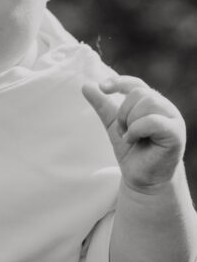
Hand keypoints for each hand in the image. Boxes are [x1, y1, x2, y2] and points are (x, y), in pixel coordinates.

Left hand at [83, 76, 185, 190]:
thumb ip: (102, 105)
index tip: (102, 87)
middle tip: (122, 131)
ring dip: (130, 121)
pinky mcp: (175, 134)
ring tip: (129, 137)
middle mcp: (166, 109)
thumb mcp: (114, 125)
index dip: (119, 82)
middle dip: (123, 112)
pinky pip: (153, 120)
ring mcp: (173, 120)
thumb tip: (85, 85)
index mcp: (153, 104)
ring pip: (147, 102)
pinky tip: (133, 141)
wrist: (142, 178)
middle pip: (139, 93)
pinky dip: (136, 130)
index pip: (137, 84)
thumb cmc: (132, 152)